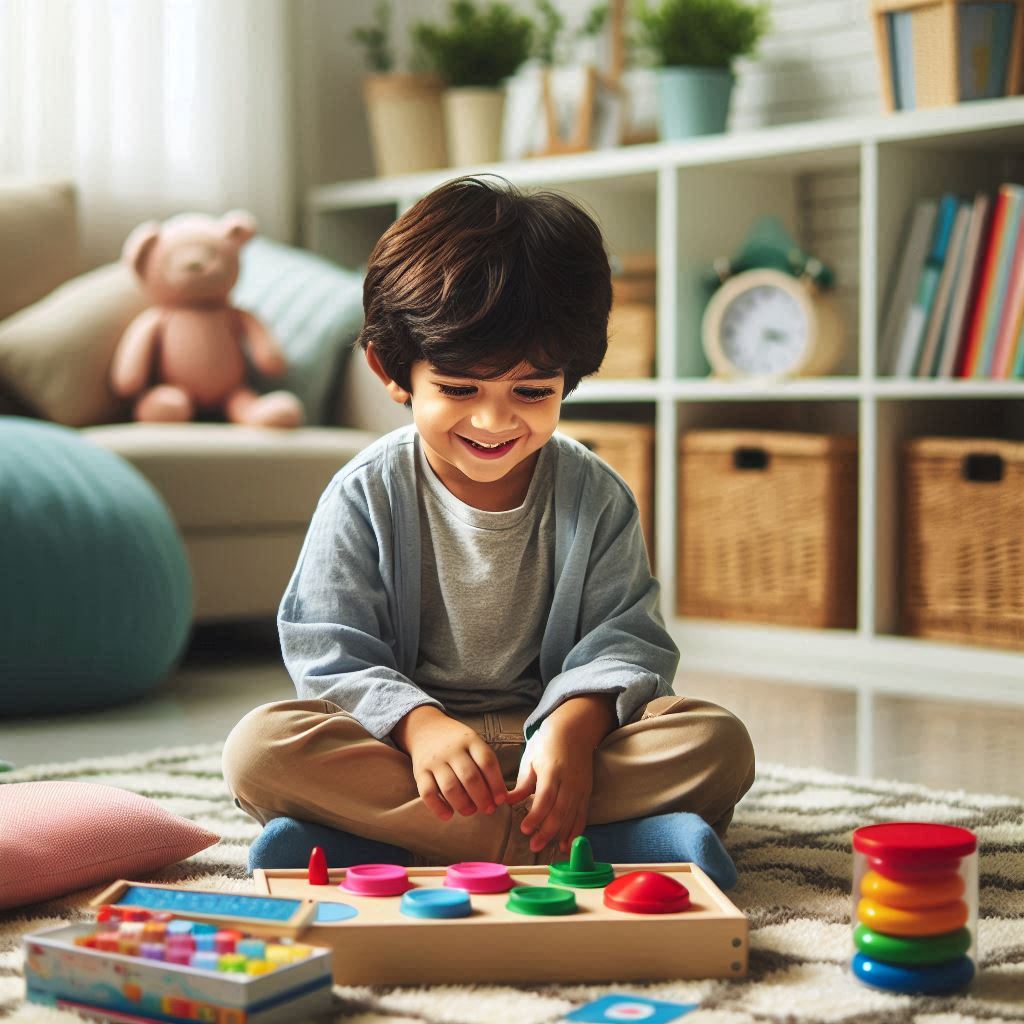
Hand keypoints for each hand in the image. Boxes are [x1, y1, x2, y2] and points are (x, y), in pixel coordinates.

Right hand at [392, 706, 507, 821]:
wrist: (425, 729)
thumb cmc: (457, 743)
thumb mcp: (474, 744)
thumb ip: (485, 765)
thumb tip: (499, 797)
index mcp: (470, 741)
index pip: (487, 762)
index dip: (496, 784)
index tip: (501, 800)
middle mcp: (452, 749)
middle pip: (470, 777)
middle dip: (482, 798)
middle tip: (488, 809)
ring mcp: (434, 760)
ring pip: (450, 787)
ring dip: (463, 805)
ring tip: (470, 811)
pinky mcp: (419, 772)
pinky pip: (427, 793)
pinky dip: (438, 808)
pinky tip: (448, 815)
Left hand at [507, 722, 593, 855]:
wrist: (574, 731)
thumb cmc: (548, 742)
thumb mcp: (530, 758)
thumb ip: (522, 783)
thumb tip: (507, 802)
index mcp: (553, 771)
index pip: (546, 798)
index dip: (536, 816)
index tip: (524, 828)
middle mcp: (569, 781)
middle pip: (560, 811)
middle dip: (547, 831)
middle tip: (533, 845)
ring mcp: (580, 788)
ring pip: (572, 816)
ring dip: (560, 834)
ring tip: (548, 848)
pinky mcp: (586, 792)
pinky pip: (582, 815)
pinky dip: (575, 830)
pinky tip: (566, 843)